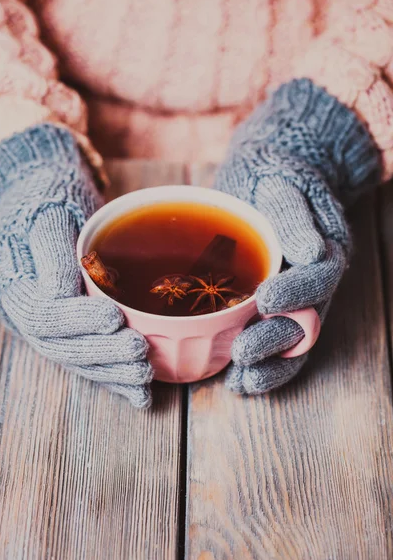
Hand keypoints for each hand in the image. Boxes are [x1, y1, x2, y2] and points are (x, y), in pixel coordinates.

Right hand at [0, 124, 152, 407]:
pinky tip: (140, 393)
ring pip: (77, 359)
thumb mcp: (47, 212)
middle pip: (62, 346)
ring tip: (145, 376)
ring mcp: (49, 325)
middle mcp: (28, 312)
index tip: (114, 316)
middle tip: (139, 352)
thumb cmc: (48, 197)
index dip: (78, 320)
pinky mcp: (71, 329)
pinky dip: (115, 378)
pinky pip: (90, 359)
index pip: (44, 313)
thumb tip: (62, 292)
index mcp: (14, 286)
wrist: (47, 197)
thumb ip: (52, 251)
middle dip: (102, 354)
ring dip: (112, 373)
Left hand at [215, 78, 379, 394]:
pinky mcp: (271, 310)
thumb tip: (312, 251)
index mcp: (325, 248)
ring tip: (239, 382)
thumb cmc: (274, 176)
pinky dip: (258, 366)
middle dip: (274, 340)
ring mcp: (294, 300)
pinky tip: (234, 380)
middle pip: (304, 320)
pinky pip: (272, 344)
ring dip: (267, 366)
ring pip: (291, 343)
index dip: (296, 292)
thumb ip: (296, 217)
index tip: (267, 301)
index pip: (318, 277)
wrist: (264, 178)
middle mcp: (313, 282)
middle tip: (243, 353)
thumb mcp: (283, 183)